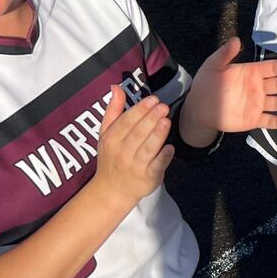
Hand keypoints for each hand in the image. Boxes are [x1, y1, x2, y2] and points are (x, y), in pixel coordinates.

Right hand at [90, 88, 174, 210]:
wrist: (112, 190)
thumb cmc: (112, 156)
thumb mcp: (106, 134)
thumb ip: (113, 110)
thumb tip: (116, 87)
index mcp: (111, 140)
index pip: (125, 122)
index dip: (139, 110)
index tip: (153, 99)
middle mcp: (121, 152)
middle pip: (137, 134)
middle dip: (150, 119)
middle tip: (163, 106)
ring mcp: (134, 166)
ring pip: (147, 149)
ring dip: (157, 135)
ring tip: (167, 121)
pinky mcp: (147, 177)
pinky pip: (156, 166)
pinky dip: (163, 157)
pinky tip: (170, 147)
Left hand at [181, 38, 276, 140]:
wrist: (198, 108)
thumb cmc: (207, 83)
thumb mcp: (213, 65)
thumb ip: (225, 53)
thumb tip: (236, 39)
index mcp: (251, 73)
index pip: (270, 68)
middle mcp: (258, 88)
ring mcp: (257, 104)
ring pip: (276, 103)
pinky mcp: (253, 120)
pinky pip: (268, 121)